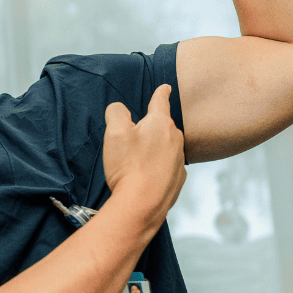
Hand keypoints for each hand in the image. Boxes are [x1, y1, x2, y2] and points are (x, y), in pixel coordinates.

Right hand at [102, 85, 185, 225]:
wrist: (141, 204)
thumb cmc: (128, 167)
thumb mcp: (114, 133)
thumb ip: (116, 113)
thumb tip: (119, 109)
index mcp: (160, 123)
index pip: (161, 101)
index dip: (161, 93)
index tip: (166, 87)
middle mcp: (175, 139)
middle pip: (163, 126)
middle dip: (151, 128)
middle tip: (133, 139)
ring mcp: (178, 160)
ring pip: (166, 147)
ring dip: (154, 150)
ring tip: (135, 162)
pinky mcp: (178, 179)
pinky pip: (167, 167)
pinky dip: (157, 169)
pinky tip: (144, 177)